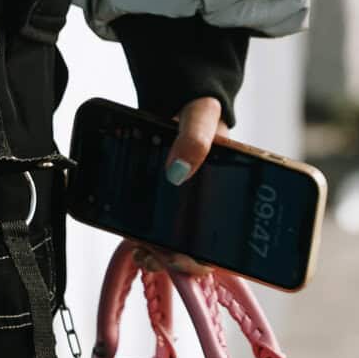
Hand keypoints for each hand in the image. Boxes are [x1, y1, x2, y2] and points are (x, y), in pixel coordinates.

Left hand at [133, 98, 224, 277]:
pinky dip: (143, 231)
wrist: (178, 96)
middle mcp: (207, 203)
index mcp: (227, 192)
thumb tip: (176, 171)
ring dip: (156, 251)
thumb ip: (194, 140)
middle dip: (173, 260)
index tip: (181, 260)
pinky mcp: (162, 195)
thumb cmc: (200, 108)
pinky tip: (130, 231)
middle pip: (194, 247)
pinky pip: (154, 221)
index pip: (223, 242)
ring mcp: (183, 201)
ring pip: (172, 239)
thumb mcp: (201, 119)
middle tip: (150, 257)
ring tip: (139, 252)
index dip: (203, 258)